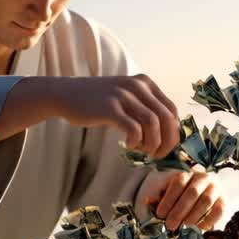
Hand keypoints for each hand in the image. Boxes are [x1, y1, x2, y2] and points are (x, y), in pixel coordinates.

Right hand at [43, 74, 179, 157]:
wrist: (66, 94)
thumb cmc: (98, 101)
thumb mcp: (126, 97)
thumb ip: (145, 108)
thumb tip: (167, 135)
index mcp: (145, 83)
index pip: (172, 110)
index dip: (173, 132)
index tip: (165, 147)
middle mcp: (137, 86)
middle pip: (166, 118)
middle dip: (166, 142)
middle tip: (157, 155)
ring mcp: (123, 96)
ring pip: (153, 124)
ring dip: (152, 143)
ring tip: (142, 151)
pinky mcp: (110, 108)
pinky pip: (134, 129)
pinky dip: (136, 142)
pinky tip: (128, 145)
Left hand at [140, 168, 225, 231]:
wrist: (205, 196)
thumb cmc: (183, 198)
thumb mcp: (171, 195)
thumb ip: (161, 199)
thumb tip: (148, 201)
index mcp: (188, 174)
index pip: (178, 183)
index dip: (169, 199)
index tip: (160, 214)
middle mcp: (204, 178)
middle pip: (192, 192)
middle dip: (180, 210)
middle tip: (170, 225)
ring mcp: (216, 188)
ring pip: (206, 200)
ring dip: (194, 215)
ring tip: (184, 227)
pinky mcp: (224, 200)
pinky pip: (219, 210)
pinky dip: (209, 220)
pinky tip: (199, 228)